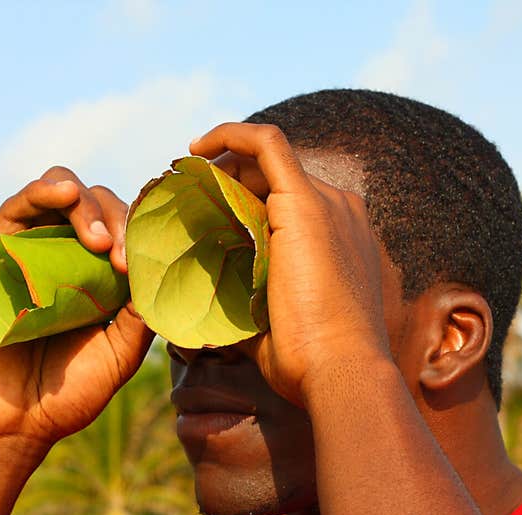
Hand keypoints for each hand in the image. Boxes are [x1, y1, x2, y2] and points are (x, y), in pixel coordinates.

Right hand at [0, 166, 154, 454]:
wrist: (14, 420)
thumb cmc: (71, 390)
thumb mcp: (122, 351)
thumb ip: (140, 310)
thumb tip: (161, 266)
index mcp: (103, 274)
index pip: (128, 227)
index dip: (141, 231)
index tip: (143, 264)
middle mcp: (70, 254)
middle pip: (100, 204)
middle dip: (117, 220)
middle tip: (118, 257)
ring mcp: (32, 249)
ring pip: (62, 192)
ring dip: (85, 203)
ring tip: (98, 239)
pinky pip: (18, 206)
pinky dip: (42, 190)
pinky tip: (64, 191)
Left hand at [190, 124, 391, 404]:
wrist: (340, 372)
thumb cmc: (311, 363)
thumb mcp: (275, 328)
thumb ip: (248, 310)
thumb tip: (210, 315)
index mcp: (338, 240)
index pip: (285, 204)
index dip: (243, 202)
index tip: (204, 215)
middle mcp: (339, 212)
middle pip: (273, 179)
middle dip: (227, 182)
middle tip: (183, 198)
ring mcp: (327, 203)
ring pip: (265, 162)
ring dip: (221, 166)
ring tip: (181, 178)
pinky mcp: (304, 200)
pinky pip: (265, 143)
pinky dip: (231, 135)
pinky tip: (195, 148)